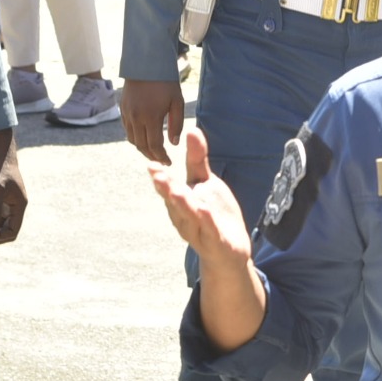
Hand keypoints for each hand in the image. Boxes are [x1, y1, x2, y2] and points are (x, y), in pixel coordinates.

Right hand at [123, 77, 184, 162]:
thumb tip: (173, 143)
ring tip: (154, 152)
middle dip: (152, 156)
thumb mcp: (177, 102)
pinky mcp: (122, 110)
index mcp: (150, 116)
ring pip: (132, 140)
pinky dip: (135, 137)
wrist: (146, 64)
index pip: (154, 145)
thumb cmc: (166, 82)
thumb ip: (176, 124)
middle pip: (141, 146)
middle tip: (161, 161)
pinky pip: (127, 130)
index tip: (169, 162)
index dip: (162, 156)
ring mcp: (127, 114)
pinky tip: (145, 138)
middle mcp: (135, 117)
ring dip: (142, 148)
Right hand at [145, 126, 251, 270]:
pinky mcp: (215, 241)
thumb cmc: (213, 214)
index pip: (168, 187)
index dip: (160, 178)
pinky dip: (206, 222)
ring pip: (189, 216)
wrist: (229, 250)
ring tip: (176, 191)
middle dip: (166, 188)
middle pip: (174, 201)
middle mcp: (184, 216)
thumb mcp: (205, 183)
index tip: (152, 165)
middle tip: (157, 175)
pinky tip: (204, 211)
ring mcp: (198, 230)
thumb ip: (197, 159)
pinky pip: (209, 231)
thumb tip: (192, 129)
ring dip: (182, 204)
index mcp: (180, 201)